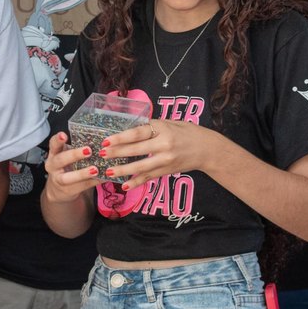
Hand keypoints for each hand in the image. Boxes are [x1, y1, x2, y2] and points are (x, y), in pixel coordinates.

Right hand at [43, 131, 101, 202]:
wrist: (58, 190)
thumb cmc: (66, 166)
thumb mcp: (66, 155)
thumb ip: (75, 148)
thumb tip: (97, 139)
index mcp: (54, 154)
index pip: (53, 144)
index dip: (58, 140)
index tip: (64, 135)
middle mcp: (53, 166)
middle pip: (60, 160)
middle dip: (74, 155)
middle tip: (88, 150)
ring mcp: (59, 180)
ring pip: (68, 177)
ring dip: (82, 173)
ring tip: (95, 169)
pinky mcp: (68, 190)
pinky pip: (81, 186)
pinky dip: (92, 182)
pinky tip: (102, 178)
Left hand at [99, 119, 214, 188]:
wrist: (207, 149)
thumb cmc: (187, 132)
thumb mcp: (170, 123)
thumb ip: (152, 127)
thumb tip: (129, 130)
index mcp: (163, 129)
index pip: (138, 133)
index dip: (121, 138)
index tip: (106, 140)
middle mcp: (164, 145)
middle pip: (136, 150)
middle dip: (117, 153)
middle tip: (101, 154)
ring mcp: (165, 160)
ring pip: (140, 166)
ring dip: (123, 170)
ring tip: (108, 171)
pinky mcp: (167, 171)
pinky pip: (149, 177)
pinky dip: (137, 182)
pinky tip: (125, 185)